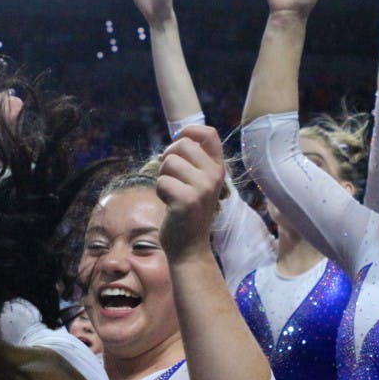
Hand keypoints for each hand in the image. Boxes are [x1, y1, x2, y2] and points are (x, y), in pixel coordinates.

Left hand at [156, 124, 224, 259]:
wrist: (190, 248)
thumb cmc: (189, 213)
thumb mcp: (199, 184)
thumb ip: (194, 162)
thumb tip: (180, 136)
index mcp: (218, 169)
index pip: (209, 133)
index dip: (189, 130)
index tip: (178, 139)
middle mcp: (214, 176)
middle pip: (181, 145)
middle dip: (168, 157)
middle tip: (171, 177)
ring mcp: (202, 188)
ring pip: (169, 162)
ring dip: (163, 177)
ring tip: (172, 193)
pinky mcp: (187, 200)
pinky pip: (162, 182)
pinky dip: (160, 192)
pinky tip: (169, 205)